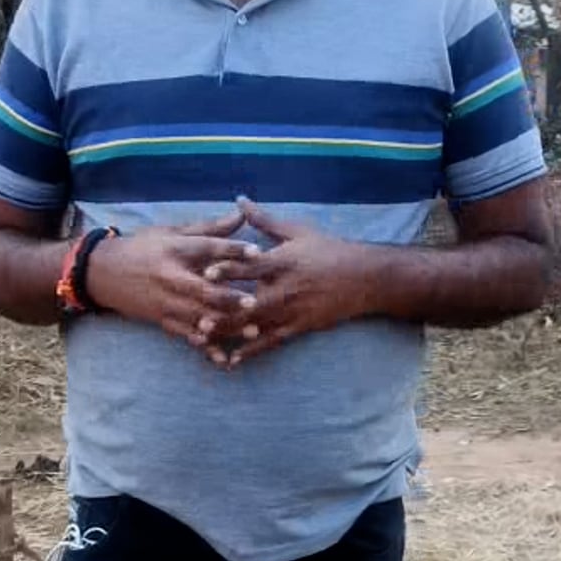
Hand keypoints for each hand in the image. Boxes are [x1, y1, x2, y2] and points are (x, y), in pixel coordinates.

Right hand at [83, 210, 259, 357]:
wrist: (102, 272)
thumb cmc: (143, 247)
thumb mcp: (173, 232)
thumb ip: (209, 228)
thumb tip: (241, 214)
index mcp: (175, 250)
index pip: (207, 248)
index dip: (232, 249)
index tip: (258, 252)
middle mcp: (170, 277)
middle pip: (202, 289)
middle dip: (229, 297)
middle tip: (254, 302)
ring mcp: (165, 302)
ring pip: (198, 316)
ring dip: (226, 326)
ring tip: (252, 331)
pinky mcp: (162, 320)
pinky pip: (186, 335)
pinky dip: (205, 347)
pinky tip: (224, 358)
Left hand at [204, 197, 373, 367]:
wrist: (364, 278)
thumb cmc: (328, 250)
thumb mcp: (297, 231)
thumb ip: (264, 220)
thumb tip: (240, 199)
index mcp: (283, 261)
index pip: (251, 266)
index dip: (228, 269)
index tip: (205, 272)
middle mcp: (285, 288)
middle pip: (248, 301)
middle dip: (222, 310)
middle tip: (195, 316)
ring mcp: (292, 310)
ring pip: (255, 325)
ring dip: (229, 333)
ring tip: (203, 340)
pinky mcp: (298, 327)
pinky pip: (270, 342)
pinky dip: (250, 352)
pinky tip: (230, 360)